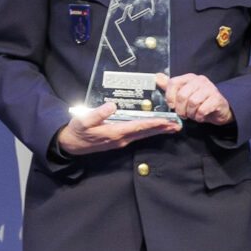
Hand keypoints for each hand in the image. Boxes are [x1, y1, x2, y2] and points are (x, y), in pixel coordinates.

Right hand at [54, 102, 181, 154]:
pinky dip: (149, 131)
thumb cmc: (77, 131)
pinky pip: (138, 136)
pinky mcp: (120, 140)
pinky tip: (156, 129)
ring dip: (159, 131)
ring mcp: (121, 141)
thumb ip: (98, 113)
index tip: (166, 121)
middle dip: (162, 129)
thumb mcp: (83, 120)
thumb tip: (112, 105)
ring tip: (173, 127)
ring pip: (144, 135)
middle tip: (178, 125)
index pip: (138, 127)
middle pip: (146, 133)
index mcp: (114, 133)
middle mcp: (121, 139)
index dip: (153, 123)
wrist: (71, 145)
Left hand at [155, 72, 232, 124]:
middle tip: (183, 114)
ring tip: (193, 115)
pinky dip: (199, 117)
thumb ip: (170, 87)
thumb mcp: (184, 93)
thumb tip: (157, 77)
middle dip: (180, 109)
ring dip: (190, 113)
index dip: (170, 96)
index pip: (174, 82)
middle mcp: (200, 80)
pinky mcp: (217, 99)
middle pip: (182, 95)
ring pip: (193, 102)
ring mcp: (210, 88)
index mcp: (189, 78)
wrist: (219, 108)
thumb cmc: (200, 101)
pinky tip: (200, 117)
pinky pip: (202, 110)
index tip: (172, 105)